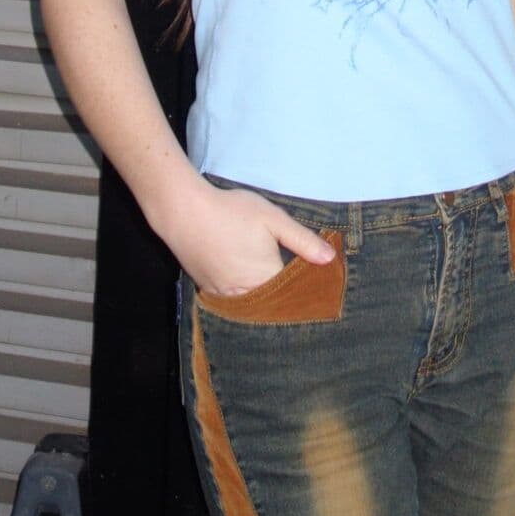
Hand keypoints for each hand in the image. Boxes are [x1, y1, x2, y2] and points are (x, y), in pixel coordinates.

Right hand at [167, 175, 335, 297]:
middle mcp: (246, 294)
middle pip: (272, 304)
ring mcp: (224, 295)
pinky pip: (231, 301)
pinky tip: (246, 282)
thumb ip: (302, 241)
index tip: (315, 284)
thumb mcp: (273, 218)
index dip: (304, 289)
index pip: (293, 294)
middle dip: (284, 298)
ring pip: (251, 304)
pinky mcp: (208, 291)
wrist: (184, 212)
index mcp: (266, 278)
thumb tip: (330, 259)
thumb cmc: (232, 211)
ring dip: (262, 299)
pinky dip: (242, 296)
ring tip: (271, 286)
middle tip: (294, 286)